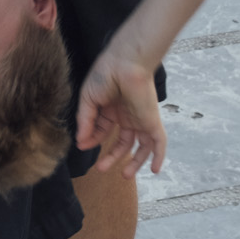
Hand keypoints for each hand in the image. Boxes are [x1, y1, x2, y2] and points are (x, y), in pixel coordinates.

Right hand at [76, 32, 167, 177]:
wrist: (124, 63)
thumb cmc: (105, 75)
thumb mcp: (88, 99)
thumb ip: (86, 121)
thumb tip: (80, 141)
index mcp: (111, 109)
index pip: (102, 131)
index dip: (92, 140)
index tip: (82, 145)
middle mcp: (127, 116)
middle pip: (122, 143)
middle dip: (111, 156)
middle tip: (101, 169)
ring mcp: (140, 120)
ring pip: (140, 146)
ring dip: (134, 162)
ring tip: (125, 175)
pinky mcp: (152, 121)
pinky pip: (159, 141)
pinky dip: (159, 156)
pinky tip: (155, 170)